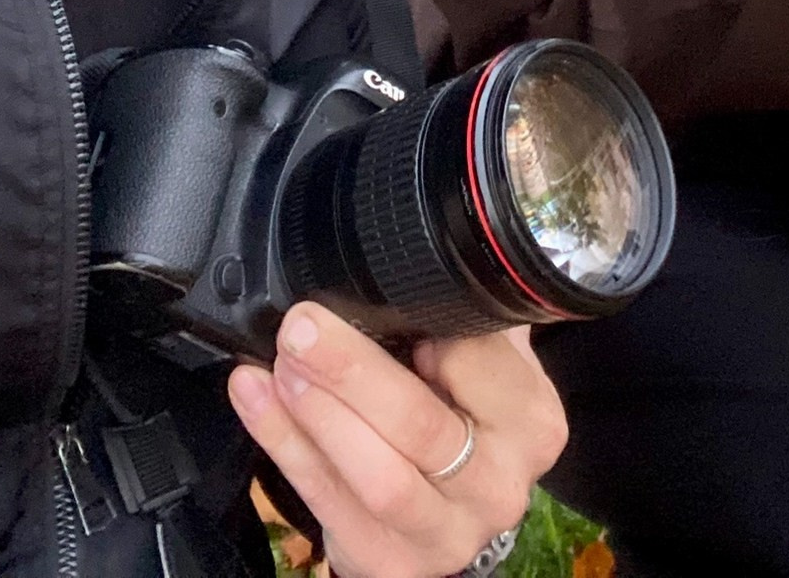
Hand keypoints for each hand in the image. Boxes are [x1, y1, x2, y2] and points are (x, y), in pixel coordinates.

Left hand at [228, 304, 561, 577]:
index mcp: (532, 421)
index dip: (428, 328)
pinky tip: (256, 397)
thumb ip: (465, 313)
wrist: (447, 511)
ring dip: (317, 417)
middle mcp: (500, 485)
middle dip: (352, 373)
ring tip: (279, 365)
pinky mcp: (392, 563)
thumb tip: (420, 242)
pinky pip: (329, 505)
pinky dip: (284, 447)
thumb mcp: (482, 358)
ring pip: (378, 478)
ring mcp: (447, 534)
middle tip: (302, 327)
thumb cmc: (460, 415)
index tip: (380, 293)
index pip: (481, 363)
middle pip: (423, 427)